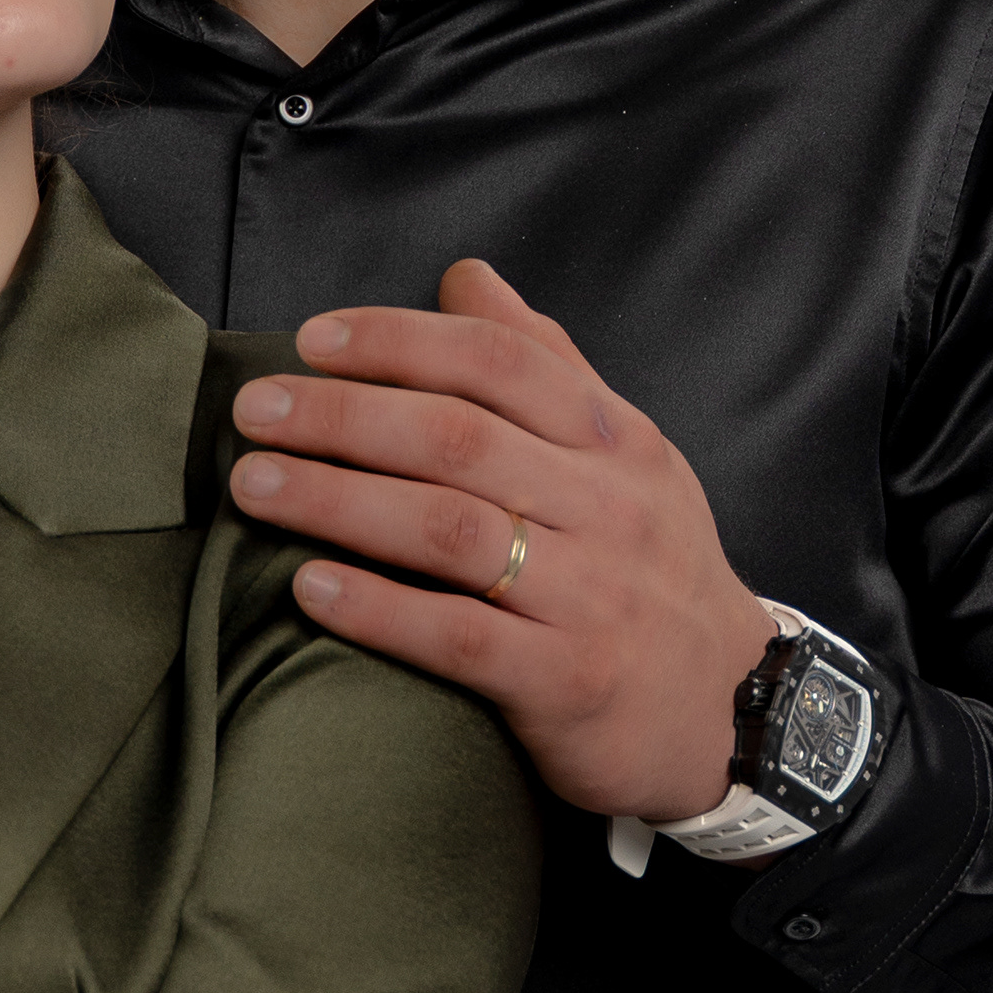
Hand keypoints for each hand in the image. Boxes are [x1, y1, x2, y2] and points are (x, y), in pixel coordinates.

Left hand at [227, 259, 777, 826]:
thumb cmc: (653, 571)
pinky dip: (379, 609)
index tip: (311, 340)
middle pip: (458, 438)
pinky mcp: (568, 684)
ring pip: (450, 530)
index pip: (500, 362)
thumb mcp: (628, 457)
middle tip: (256, 410)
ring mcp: (591, 598)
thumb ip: (545, 365)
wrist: (737, 715)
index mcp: (616, 441)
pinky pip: (460, 639)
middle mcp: (607, 508)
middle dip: (343, 415)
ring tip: (255, 486)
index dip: (399, 341)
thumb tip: (465, 277)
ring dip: (339, 501)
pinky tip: (310, 588)